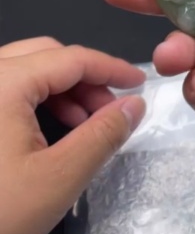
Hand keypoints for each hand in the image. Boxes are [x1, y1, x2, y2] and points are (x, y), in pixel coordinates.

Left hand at [0, 37, 144, 233]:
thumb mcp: (59, 177)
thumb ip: (102, 135)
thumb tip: (133, 105)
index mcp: (4, 82)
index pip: (71, 58)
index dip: (112, 69)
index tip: (141, 85)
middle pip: (45, 55)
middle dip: (86, 78)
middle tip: (112, 110)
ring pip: (23, 71)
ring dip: (60, 90)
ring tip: (85, 124)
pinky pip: (4, 90)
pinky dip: (33, 100)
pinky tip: (48, 132)